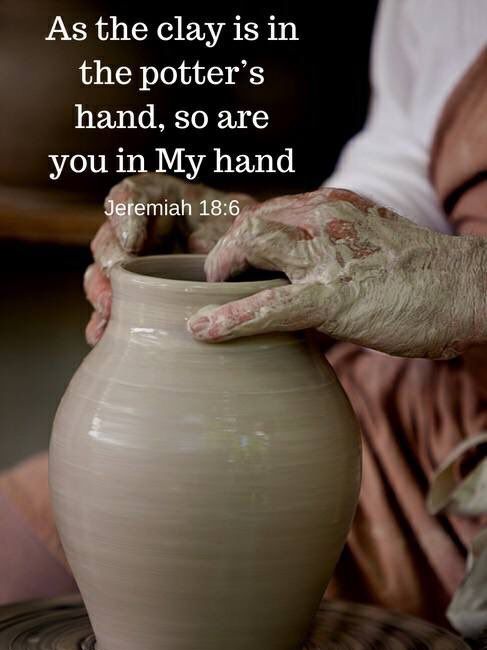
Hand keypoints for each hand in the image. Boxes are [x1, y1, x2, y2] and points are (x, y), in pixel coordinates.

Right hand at [84, 174, 253, 344]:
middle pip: (109, 239)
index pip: (134, 195)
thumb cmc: (251, 238)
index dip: (126, 212)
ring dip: (101, 292)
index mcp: (165, 201)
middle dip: (110, 260)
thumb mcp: (247, 225)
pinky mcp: (134, 302)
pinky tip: (103, 338)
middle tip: (117, 276)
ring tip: (109, 310)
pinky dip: (104, 325)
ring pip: (101, 276)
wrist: (257, 272)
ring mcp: (134, 270)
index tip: (133, 239)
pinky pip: (111, 312)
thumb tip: (199, 248)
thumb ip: (227, 230)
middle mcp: (141, 233)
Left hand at [188, 188, 486, 358]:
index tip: (227, 261)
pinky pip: (270, 305)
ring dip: (221, 270)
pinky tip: (203, 330)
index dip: (239, 237)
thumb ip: (329, 253)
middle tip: (213, 280)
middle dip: (223, 251)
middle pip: (250, 221)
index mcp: (332, 206)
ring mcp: (327, 254)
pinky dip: (231, 318)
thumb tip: (296, 282)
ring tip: (208, 296)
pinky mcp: (333, 296)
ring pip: (251, 244)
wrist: (464, 288)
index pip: (268, 211)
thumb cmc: (418, 275)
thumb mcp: (367, 247)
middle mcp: (323, 218)